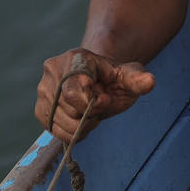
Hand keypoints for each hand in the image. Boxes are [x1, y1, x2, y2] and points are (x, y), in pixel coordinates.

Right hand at [33, 47, 155, 143]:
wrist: (98, 83)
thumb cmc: (113, 79)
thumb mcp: (128, 77)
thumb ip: (138, 79)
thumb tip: (150, 82)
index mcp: (74, 58)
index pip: (75, 91)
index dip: (93, 103)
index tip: (106, 99)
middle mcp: (52, 70)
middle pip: (69, 109)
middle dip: (90, 114)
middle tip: (100, 104)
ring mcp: (43, 90)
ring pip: (62, 122)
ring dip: (82, 125)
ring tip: (91, 111)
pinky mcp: (40, 109)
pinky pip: (55, 131)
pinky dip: (72, 132)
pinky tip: (81, 120)